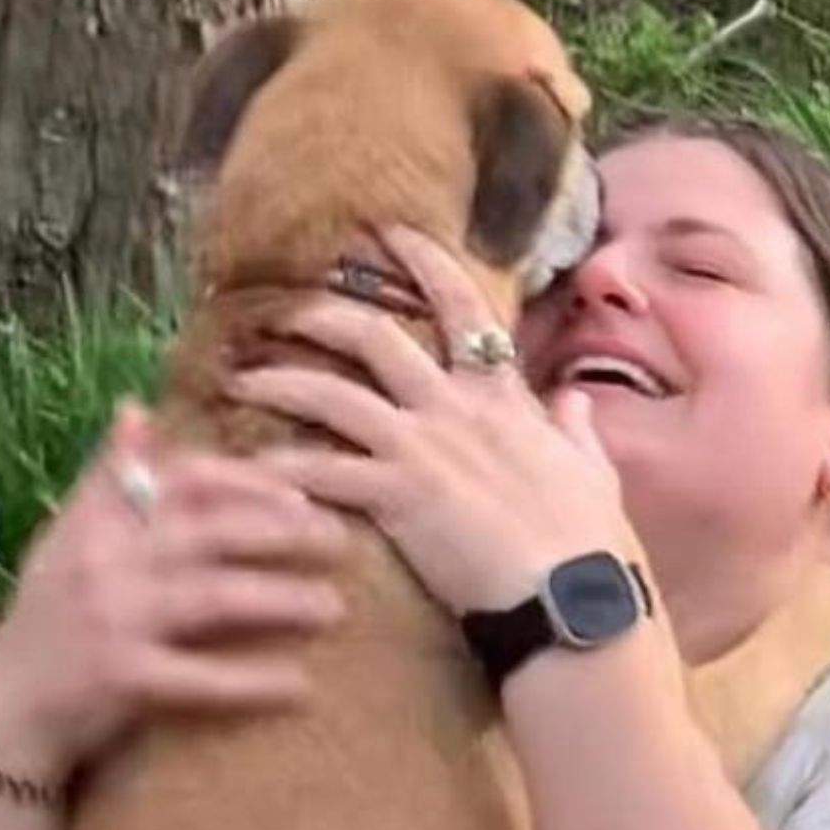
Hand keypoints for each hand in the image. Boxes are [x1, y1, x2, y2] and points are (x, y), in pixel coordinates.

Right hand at [0, 401, 348, 785]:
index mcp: (98, 521)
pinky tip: (301, 686)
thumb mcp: (69, 540)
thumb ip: (110, 481)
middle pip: (211, 532)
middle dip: (284, 532)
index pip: (183, 480)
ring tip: (334, 607)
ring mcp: (111, 619)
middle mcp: (102, 561)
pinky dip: (254, 683)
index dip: (249, 482)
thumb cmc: (53, 618)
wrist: (8, 709)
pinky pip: (202, 678)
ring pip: (215, 598)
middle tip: (341, 542)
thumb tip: (136, 408)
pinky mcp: (121, 679)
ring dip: (283, 600)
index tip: (301, 493)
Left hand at [229, 225, 657, 623]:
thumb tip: (572, 400)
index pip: (462, 309)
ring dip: (277, 382)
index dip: (423, 261)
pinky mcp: (397, 497)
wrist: (574, 596)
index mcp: (503, 398)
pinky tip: (247, 469)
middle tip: (276, 311)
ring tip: (237, 380)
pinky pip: (321, 471)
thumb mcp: (593, 474)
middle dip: (316, 315)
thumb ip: (576, 430)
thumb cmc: (589, 543)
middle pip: (371, 338)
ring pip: (330, 394)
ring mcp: (422, 449)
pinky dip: (280, 469)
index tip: (387, 233)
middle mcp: (454, 409)